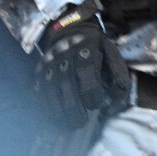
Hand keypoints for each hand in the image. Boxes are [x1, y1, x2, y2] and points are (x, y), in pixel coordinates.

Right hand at [35, 8, 129, 130]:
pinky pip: (39, 90)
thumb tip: (117, 103)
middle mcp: (64, 56)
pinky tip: (53, 118)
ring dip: (57, 110)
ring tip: (67, 125)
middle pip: (65, 83)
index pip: (86, 70)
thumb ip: (118, 76)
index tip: (94, 105)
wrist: (69, 30)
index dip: (90, 90)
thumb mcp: (111, 54)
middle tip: (79, 122)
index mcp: (85, 48)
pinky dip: (45, 106)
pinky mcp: (39, 72)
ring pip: (50, 89)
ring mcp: (49, 64)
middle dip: (72, 105)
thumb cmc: (95, 48)